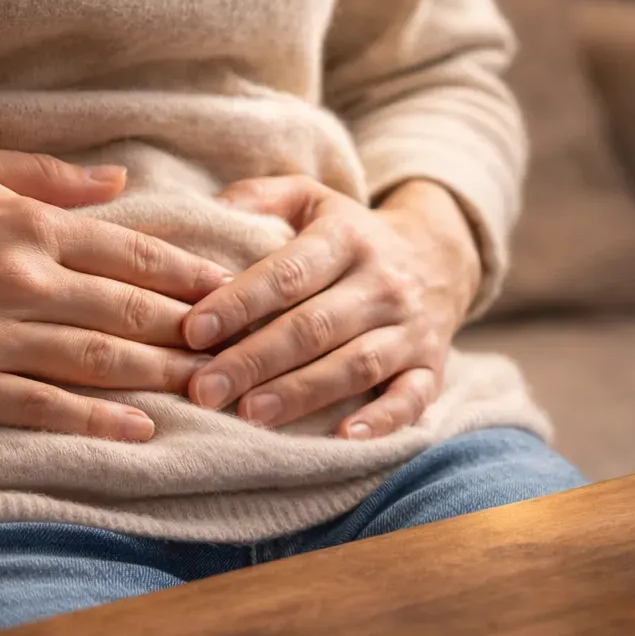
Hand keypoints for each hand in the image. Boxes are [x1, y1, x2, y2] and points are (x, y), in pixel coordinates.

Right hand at [0, 145, 231, 440]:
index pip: (132, 253)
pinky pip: (41, 406)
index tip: (232, 292)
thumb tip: (119, 180)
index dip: (189, 276)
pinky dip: (95, 419)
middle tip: (243, 349)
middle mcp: (24, 282)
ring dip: (161, 377)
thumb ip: (51, 174)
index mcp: (31, 226)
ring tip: (210, 389)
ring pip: (98, 361)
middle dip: (193, 333)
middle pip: (129, 313)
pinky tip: (141, 430)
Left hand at [181, 176, 480, 438]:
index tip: (194, 331)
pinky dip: (382, 421)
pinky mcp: (432, 367)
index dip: (240, 303)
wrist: (440, 256)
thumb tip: (209, 211)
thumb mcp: (313, 199)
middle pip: (314, 326)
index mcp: (348, 238)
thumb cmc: (352, 235)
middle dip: (255, 360)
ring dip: (301, 393)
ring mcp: (410, 328)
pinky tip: (345, 438)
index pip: (289, 273)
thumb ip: (261, 197)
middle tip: (205, 390)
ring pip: (355, 364)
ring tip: (250, 415)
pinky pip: (412, 398)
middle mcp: (383, 283)